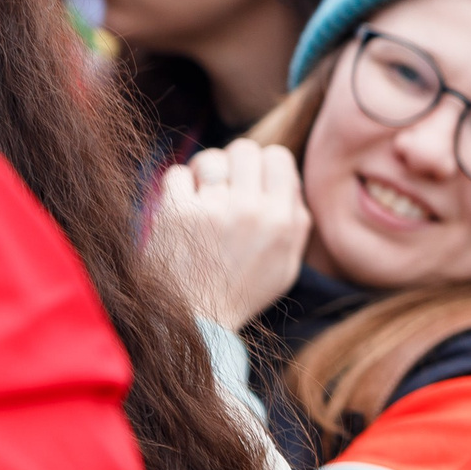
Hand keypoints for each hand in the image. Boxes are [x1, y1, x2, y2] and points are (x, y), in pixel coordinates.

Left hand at [145, 140, 310, 331]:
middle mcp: (252, 210)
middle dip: (233, 162)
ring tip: (200, 194)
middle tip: (224, 185)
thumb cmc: (241, 292)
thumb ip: (295, 220)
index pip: (278, 156)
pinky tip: (181, 207)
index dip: (263, 163)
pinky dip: (177, 187)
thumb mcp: (287, 264)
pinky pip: (176, 174)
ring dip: (203, 172)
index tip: (252, 180)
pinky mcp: (177, 213)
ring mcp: (214, 210)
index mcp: (283, 221)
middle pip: (244, 148)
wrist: (195, 321)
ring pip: (209, 157)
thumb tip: (288, 180)